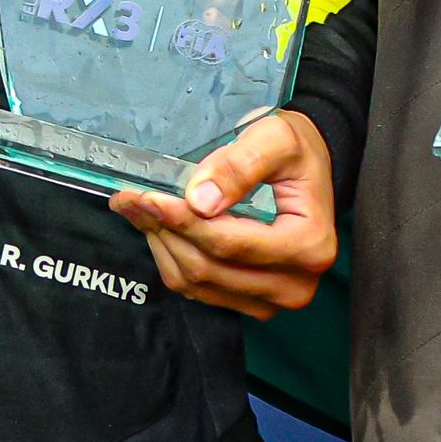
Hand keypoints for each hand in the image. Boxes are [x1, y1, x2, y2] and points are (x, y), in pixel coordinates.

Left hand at [112, 107, 340, 318]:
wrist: (309, 169)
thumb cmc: (296, 152)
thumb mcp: (276, 139)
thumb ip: (240, 165)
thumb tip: (199, 200)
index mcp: (309, 246)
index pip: (230, 244)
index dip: (183, 221)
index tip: (146, 196)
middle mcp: (295, 284)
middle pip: (210, 268)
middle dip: (165, 231)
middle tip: (131, 199)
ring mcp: (273, 299)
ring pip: (198, 283)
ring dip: (163, 246)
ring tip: (139, 209)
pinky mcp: (252, 302)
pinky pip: (199, 290)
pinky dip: (173, 259)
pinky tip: (160, 228)